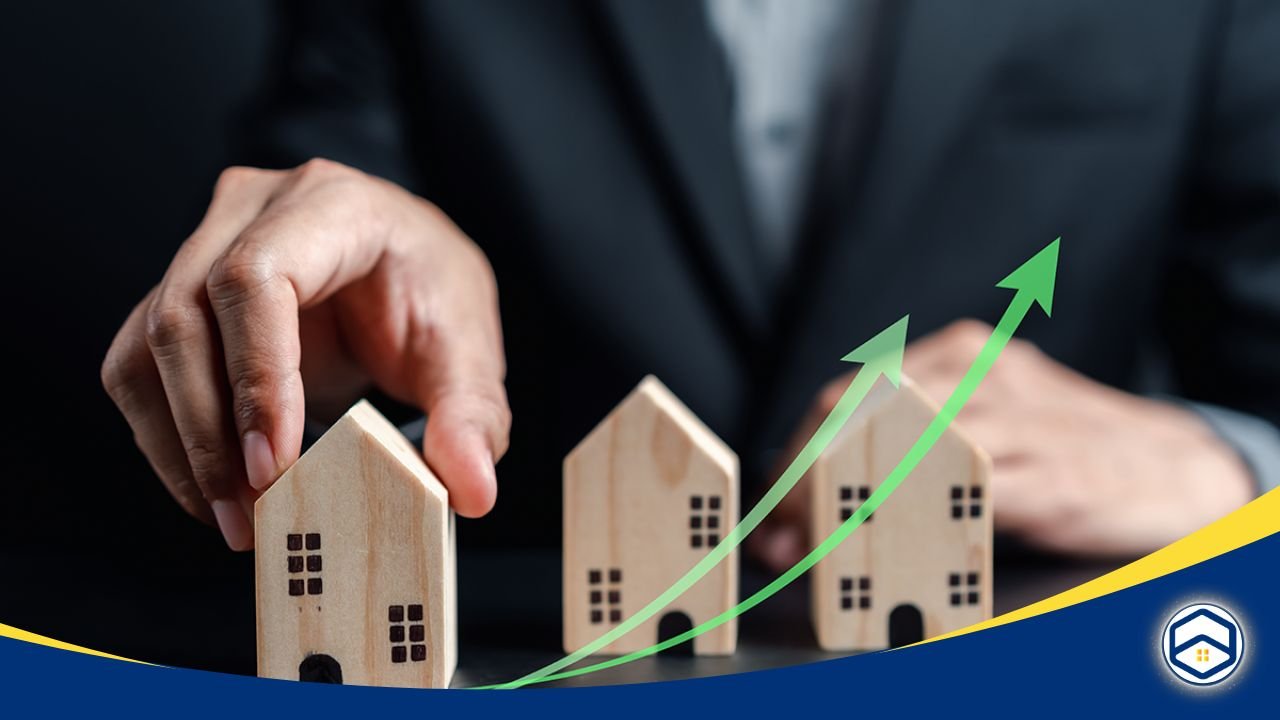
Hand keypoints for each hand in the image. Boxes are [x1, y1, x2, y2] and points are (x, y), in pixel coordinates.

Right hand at [102, 159, 510, 549]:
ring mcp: (203, 246)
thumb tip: (472, 490)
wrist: (403, 267)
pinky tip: (213, 491)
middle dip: (211, 429)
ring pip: (148, 346)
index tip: (276, 465)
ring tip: (234, 518)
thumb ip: (472, 416)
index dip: (256, 375)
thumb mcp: (468, 350)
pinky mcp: (176, 295)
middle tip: (252, 513)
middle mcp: (252, 210)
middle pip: (185, 314)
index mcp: (332, 205)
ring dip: (181, 443)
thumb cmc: (431, 293)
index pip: (259, 278)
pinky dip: (167, 438)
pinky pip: (139, 368)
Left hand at [751, 320, 1253, 565]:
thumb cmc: (1062, 443)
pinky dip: (919, 520)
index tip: (774, 500)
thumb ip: (909, 442)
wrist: (1172, 464)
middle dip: (810, 476)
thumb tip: (816, 491)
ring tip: (818, 544)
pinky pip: (968, 492)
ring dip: (848, 502)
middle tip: (784, 530)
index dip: (799, 450)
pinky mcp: (1048, 476)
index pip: (850, 394)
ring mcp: (1016, 423)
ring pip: (905, 448)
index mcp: (958, 357)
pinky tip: (890, 543)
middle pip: (863, 415)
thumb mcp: (985, 419)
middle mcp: (980, 377)